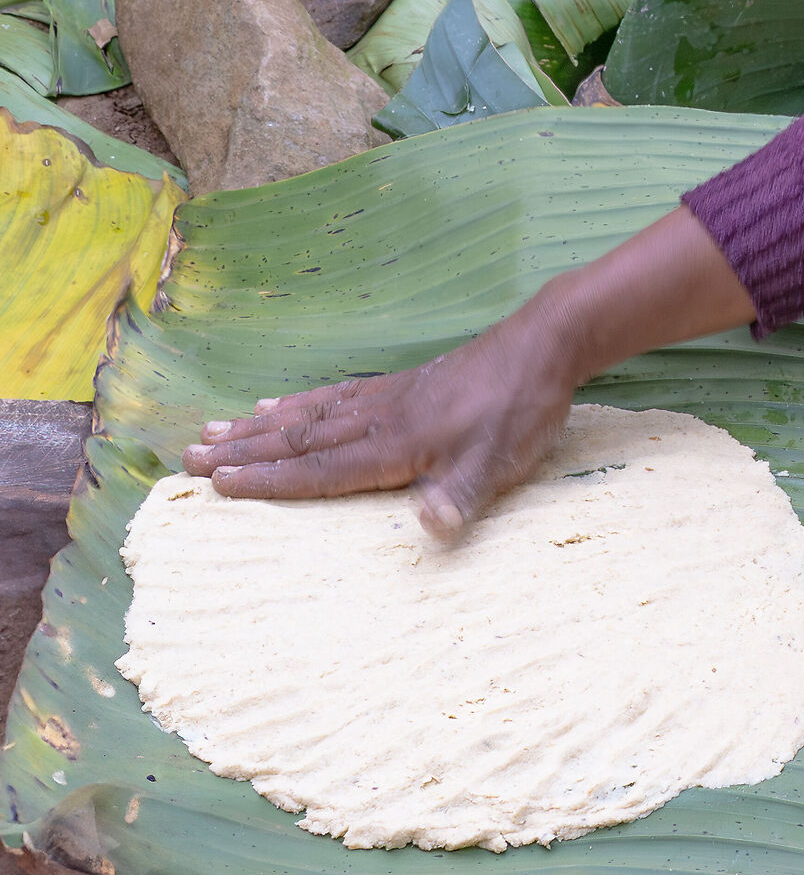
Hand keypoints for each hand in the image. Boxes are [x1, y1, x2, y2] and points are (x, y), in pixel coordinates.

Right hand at [182, 303, 581, 540]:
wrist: (544, 344)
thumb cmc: (522, 409)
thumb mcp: (503, 461)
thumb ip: (462, 495)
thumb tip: (430, 530)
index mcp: (396, 444)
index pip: (320, 468)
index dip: (269, 481)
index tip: (216, 485)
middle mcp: (379, 417)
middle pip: (298, 437)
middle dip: (243, 451)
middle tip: (188, 458)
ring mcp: (386, 397)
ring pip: (308, 413)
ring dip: (258, 426)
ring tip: (213, 429)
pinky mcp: (401, 385)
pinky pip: (333, 395)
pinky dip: (298, 401)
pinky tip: (276, 401)